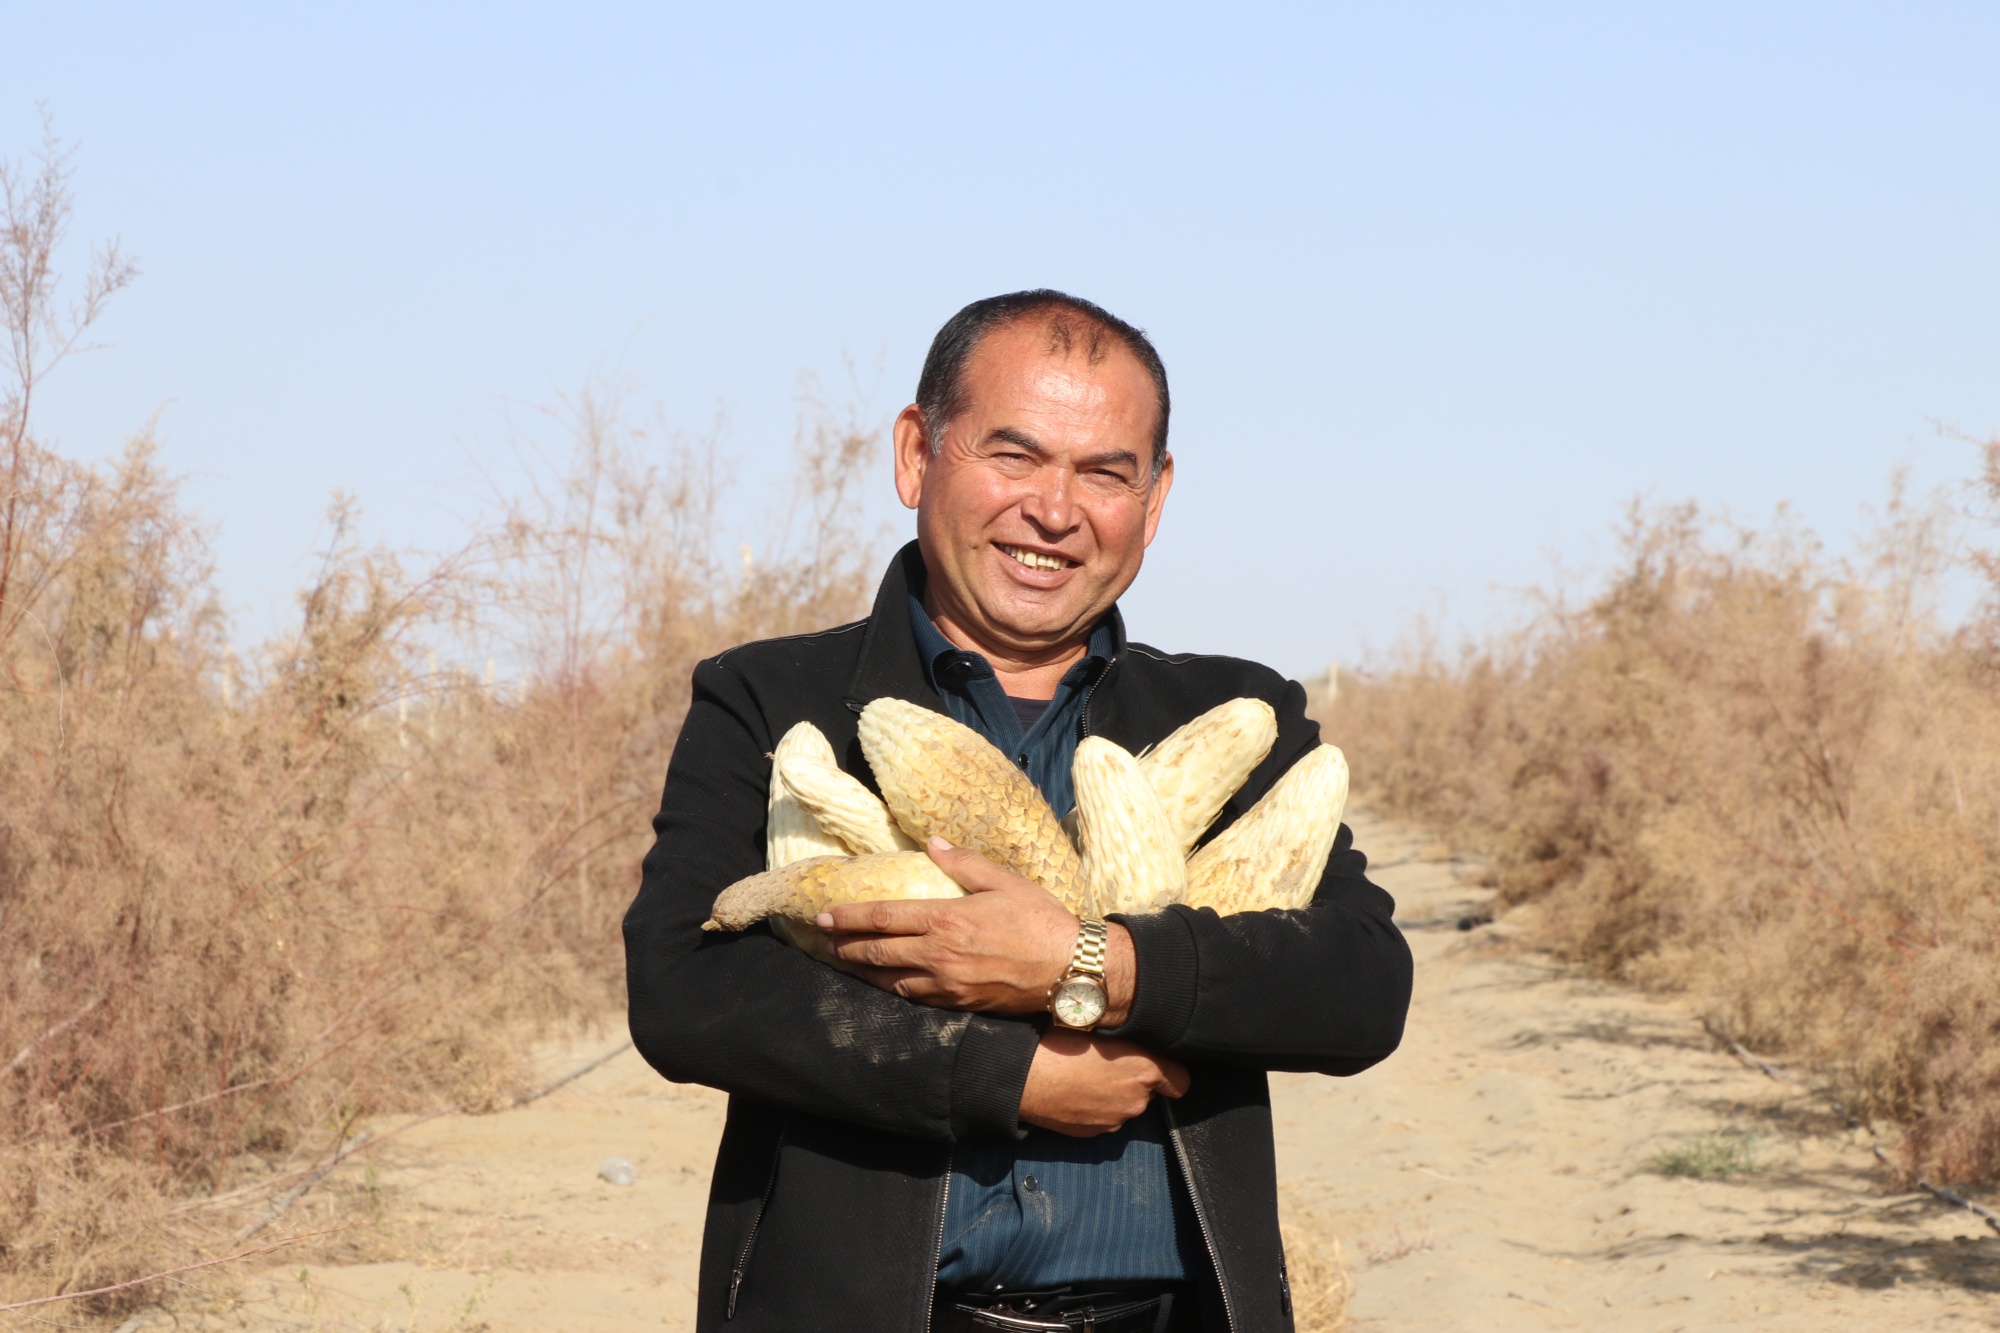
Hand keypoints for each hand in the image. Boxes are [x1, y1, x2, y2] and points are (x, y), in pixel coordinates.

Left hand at [820, 837, 1133, 1018]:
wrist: (1070, 969)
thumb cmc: (1040, 920)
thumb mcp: (1003, 881)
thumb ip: (963, 863)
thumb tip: (933, 843)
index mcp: (946, 919)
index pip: (883, 918)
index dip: (849, 918)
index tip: (824, 917)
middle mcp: (939, 955)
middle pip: (878, 953)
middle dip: (847, 948)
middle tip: (826, 944)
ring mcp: (947, 984)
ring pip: (892, 981)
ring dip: (865, 973)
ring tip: (849, 965)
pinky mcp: (960, 1004)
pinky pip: (916, 999)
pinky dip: (895, 991)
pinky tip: (889, 986)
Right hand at [1018, 1029, 1190, 1136]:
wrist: (1021, 1076)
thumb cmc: (1057, 1043)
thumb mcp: (1099, 1028)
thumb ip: (1127, 1042)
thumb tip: (1135, 1039)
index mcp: (1143, 1070)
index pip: (1181, 1081)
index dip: (1171, 1072)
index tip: (1158, 1063)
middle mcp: (1135, 1101)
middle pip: (1149, 1093)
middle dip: (1136, 1080)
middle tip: (1109, 1061)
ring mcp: (1114, 1121)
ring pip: (1125, 1105)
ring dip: (1114, 1094)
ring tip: (1086, 1075)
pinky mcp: (1092, 1133)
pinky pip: (1104, 1118)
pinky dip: (1096, 1107)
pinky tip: (1075, 1091)